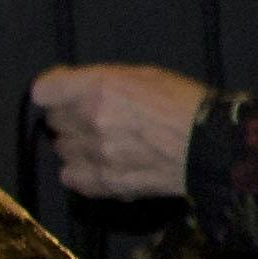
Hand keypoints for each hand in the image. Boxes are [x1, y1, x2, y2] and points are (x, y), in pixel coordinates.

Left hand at [30, 64, 213, 199]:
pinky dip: (81, 171)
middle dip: (72, 118)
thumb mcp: (144, 76)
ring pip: (63, 148)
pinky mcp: (103, 182)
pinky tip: (102, 165)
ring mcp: (94, 153)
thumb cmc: (184, 103)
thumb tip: (73, 90)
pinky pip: (69, 176)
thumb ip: (103, 82)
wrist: (213, 147)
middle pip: (54, 121)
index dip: (56, 91)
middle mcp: (90, 119)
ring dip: (79, 145)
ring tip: (107, 145)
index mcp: (99, 87)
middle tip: (100, 120)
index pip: (43, 91)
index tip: (68, 93)